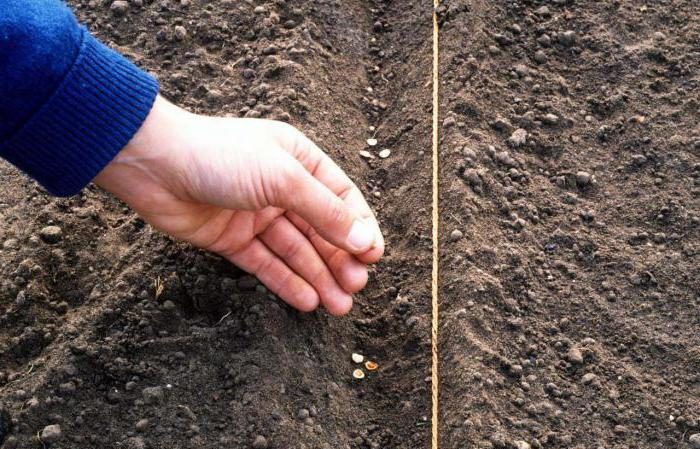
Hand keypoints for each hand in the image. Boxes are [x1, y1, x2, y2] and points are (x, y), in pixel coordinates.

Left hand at [95, 96, 383, 314]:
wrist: (154, 165)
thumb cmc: (220, 156)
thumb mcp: (283, 179)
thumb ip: (325, 212)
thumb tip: (364, 240)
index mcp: (299, 161)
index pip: (341, 198)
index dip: (360, 228)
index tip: (374, 257)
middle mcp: (280, 187)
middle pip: (320, 229)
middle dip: (340, 259)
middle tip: (356, 287)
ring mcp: (255, 214)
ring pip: (295, 250)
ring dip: (318, 277)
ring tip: (339, 306)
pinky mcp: (231, 238)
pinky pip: (265, 263)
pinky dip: (286, 282)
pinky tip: (307, 301)